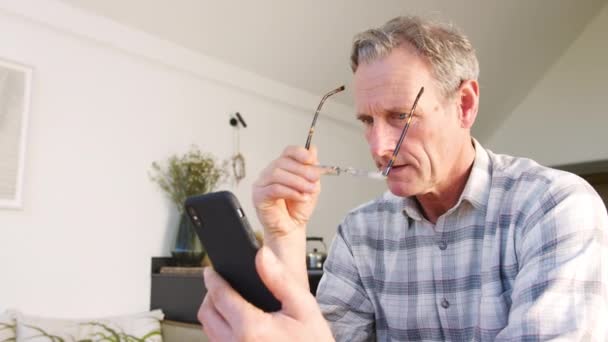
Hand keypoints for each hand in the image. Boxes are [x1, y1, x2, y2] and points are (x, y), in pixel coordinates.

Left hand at [198, 247, 333, 341]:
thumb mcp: (304, 308)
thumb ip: (280, 280)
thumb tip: (263, 256)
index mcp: (252, 328)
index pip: (220, 296)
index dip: (213, 279)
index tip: (211, 271)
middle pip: (207, 314)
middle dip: (210, 295)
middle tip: (221, 285)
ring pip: (209, 331)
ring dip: (215, 314)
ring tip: (229, 302)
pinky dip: (221, 331)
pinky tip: (237, 324)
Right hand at [252, 146, 320, 239]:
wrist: (291, 228)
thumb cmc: (298, 209)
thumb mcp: (311, 186)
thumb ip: (312, 169)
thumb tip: (313, 150)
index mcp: (283, 167)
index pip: (288, 152)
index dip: (300, 153)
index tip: (311, 159)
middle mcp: (270, 172)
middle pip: (283, 162)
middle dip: (302, 170)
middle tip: (315, 179)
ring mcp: (262, 184)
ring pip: (277, 173)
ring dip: (297, 181)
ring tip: (309, 190)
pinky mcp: (259, 196)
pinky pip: (273, 189)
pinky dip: (290, 192)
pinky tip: (300, 196)